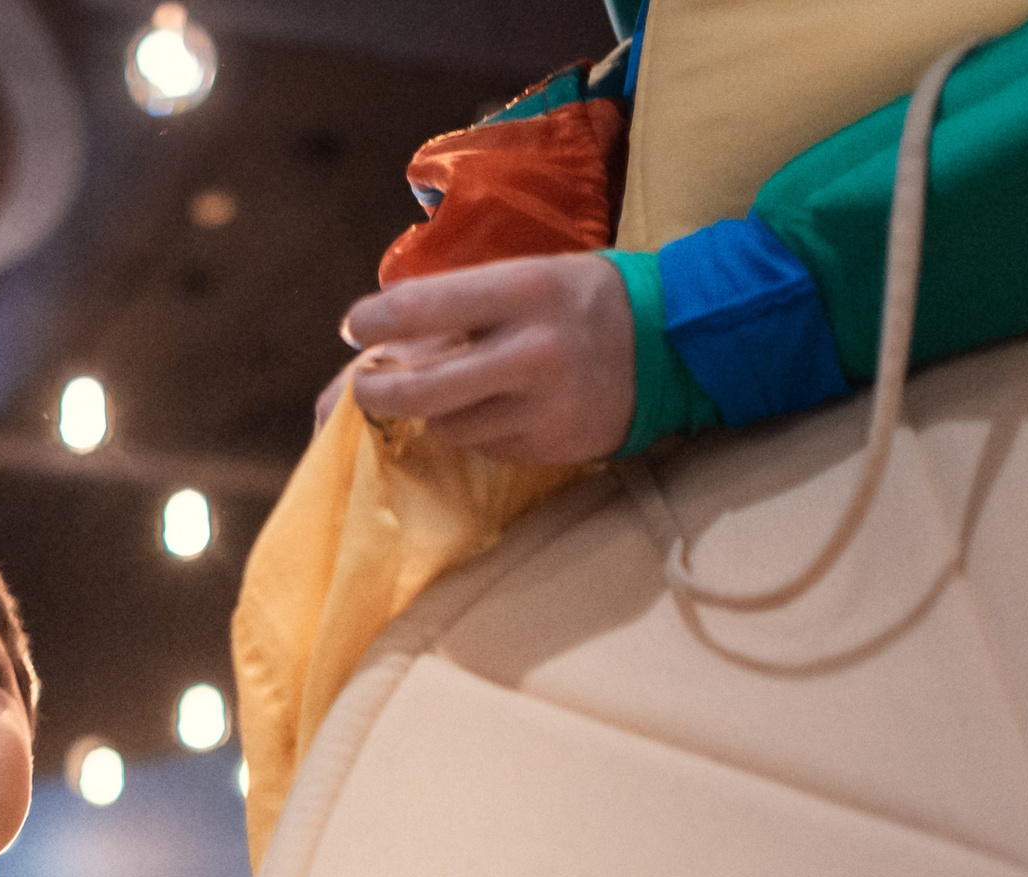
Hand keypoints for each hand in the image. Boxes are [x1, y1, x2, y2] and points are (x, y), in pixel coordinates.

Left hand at [337, 252, 635, 463]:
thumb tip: (369, 343)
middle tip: (365, 385)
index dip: (374, 321)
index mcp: (523, 290)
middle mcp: (532, 351)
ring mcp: (542, 408)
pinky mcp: (549, 447)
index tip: (356, 327)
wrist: (671, 346)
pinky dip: (474, 429)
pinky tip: (498, 406)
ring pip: (446, 425)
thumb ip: (456, 307)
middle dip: (376, 391)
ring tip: (453, 385)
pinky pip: (483, 446)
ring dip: (433, 411)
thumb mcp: (526, 278)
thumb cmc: (580, 301)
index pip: (422, 306)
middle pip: (420, 390)